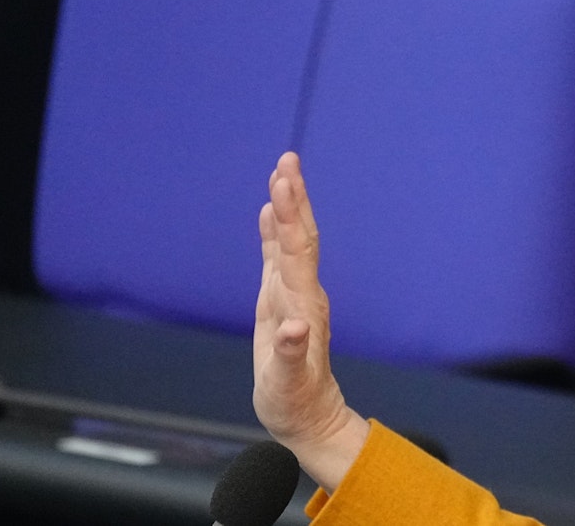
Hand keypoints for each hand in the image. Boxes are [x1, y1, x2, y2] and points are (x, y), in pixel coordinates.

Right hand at [254, 152, 367, 490]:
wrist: (307, 415)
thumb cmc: (293, 401)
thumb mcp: (287, 382)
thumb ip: (289, 355)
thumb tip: (293, 329)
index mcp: (301, 304)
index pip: (296, 250)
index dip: (288, 216)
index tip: (283, 182)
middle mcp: (300, 292)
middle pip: (297, 236)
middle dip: (292, 197)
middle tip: (287, 159)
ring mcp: (292, 295)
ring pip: (289, 242)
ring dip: (285, 206)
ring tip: (281, 171)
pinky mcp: (281, 302)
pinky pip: (276, 258)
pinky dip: (271, 231)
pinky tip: (266, 210)